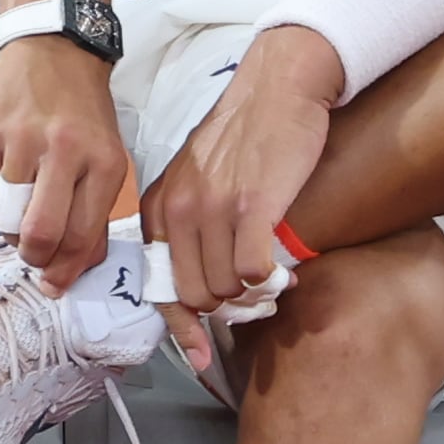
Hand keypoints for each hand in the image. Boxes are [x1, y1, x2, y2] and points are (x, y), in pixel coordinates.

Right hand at [0, 34, 134, 294]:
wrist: (54, 48)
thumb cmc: (83, 110)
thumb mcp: (105, 157)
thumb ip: (93, 214)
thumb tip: (69, 269)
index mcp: (101, 161)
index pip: (81, 236)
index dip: (66, 269)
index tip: (56, 280)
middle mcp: (62, 149)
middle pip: (40, 234)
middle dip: (35, 258)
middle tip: (35, 256)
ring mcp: (19, 139)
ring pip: (6, 218)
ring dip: (11, 229)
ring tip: (22, 213)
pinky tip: (8, 184)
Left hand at [144, 26, 342, 317]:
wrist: (279, 86)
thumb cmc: (244, 137)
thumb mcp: (197, 177)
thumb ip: (190, 224)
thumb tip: (200, 282)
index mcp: (161, 207)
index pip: (161, 287)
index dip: (182, 329)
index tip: (202, 357)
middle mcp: (179, 209)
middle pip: (197, 295)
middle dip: (226, 305)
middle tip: (253, 291)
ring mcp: (213, 208)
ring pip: (225, 288)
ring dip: (251, 291)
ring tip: (269, 269)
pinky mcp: (252, 204)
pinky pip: (253, 271)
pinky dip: (269, 278)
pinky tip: (282, 264)